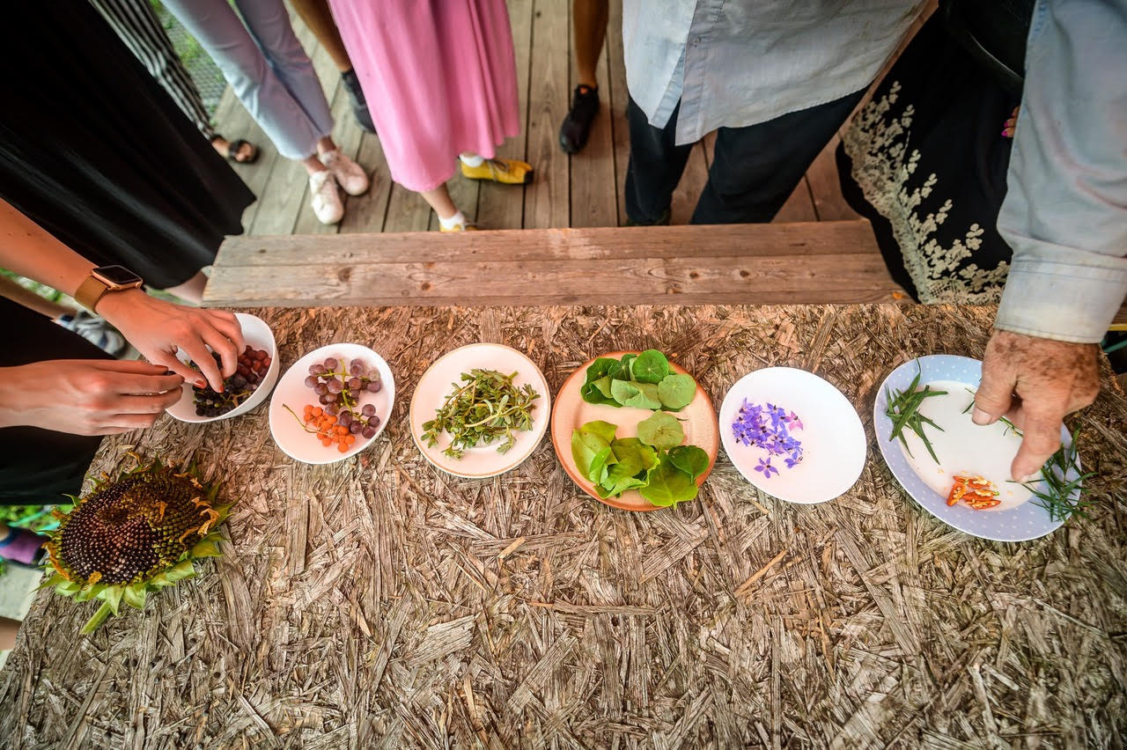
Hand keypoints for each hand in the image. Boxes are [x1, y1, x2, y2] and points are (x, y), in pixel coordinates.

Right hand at [0, 360, 183, 434]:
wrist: (21, 398)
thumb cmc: (52, 373)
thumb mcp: (89, 362)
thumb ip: (125, 367)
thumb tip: (157, 368)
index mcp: (103, 382)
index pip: (151, 384)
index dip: (171, 381)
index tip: (178, 376)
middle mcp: (104, 405)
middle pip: (154, 405)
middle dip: (172, 396)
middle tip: (178, 388)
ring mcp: (99, 422)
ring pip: (145, 421)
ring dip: (160, 410)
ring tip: (163, 399)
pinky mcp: (94, 433)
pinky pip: (128, 428)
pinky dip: (141, 419)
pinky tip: (142, 408)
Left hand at [97, 290, 243, 391]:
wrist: (134, 309)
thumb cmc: (141, 332)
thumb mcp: (157, 358)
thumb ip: (182, 372)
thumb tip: (202, 383)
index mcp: (184, 336)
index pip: (209, 362)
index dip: (216, 379)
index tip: (218, 388)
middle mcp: (198, 323)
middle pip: (228, 348)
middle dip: (231, 367)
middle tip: (223, 376)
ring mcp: (203, 314)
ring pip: (234, 331)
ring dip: (238, 347)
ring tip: (231, 359)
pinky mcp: (204, 310)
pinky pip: (229, 318)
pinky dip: (235, 330)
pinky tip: (229, 341)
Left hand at [973, 330, 1100, 480]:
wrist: (1059, 304)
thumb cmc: (1027, 335)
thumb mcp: (997, 367)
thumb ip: (990, 399)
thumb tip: (984, 421)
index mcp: (1051, 402)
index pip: (1040, 443)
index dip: (1028, 461)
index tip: (1018, 474)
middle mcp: (1073, 399)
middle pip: (1038, 419)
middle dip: (1017, 409)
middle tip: (1002, 383)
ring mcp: (1084, 386)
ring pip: (1048, 404)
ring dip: (1030, 395)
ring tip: (1019, 366)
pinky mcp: (1088, 374)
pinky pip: (1060, 390)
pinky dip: (1043, 385)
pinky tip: (1034, 363)